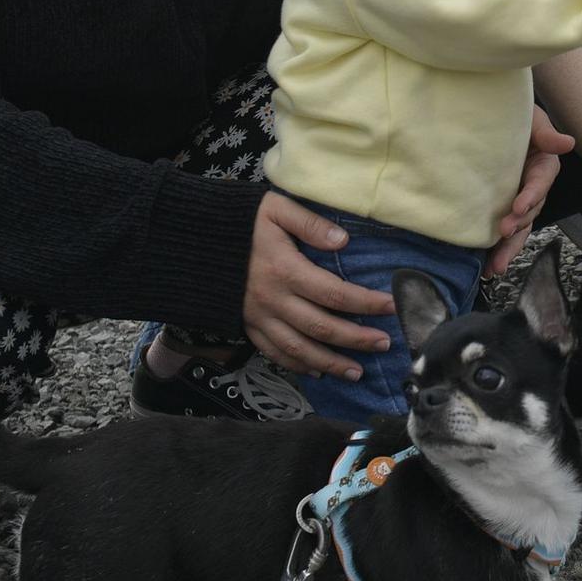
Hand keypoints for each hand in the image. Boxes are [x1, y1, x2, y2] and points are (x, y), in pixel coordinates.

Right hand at [243, 193, 397, 377]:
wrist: (189, 241)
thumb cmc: (237, 221)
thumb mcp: (273, 208)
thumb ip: (309, 223)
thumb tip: (343, 241)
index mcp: (285, 271)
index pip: (336, 294)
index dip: (367, 303)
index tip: (392, 306)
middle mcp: (273, 300)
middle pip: (322, 327)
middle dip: (356, 339)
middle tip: (384, 344)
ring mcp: (258, 318)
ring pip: (299, 349)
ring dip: (330, 362)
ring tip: (357, 371)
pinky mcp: (246, 326)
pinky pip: (274, 353)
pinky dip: (297, 365)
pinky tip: (317, 372)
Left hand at [485, 108, 575, 276]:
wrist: (492, 118)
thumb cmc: (515, 114)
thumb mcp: (530, 118)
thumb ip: (545, 132)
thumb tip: (568, 143)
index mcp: (544, 165)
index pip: (541, 183)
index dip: (532, 195)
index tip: (518, 207)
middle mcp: (535, 187)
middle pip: (532, 211)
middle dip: (519, 224)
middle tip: (502, 233)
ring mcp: (520, 199)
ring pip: (521, 228)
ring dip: (510, 247)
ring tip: (495, 267)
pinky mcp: (505, 208)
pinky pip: (506, 231)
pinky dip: (498, 249)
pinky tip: (488, 266)